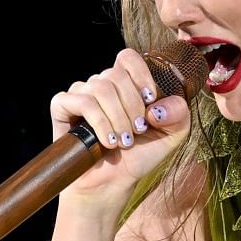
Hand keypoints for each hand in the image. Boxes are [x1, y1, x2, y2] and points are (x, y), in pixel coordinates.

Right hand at [48, 48, 192, 205]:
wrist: (113, 182)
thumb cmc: (140, 156)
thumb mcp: (172, 135)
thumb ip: (179, 113)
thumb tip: (157, 106)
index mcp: (125, 85)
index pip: (127, 58)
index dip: (140, 74)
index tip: (150, 100)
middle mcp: (101, 85)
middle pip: (115, 74)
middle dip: (132, 105)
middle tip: (138, 131)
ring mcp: (81, 94)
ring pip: (100, 88)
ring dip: (117, 118)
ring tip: (123, 142)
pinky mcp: (62, 106)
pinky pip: (80, 101)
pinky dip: (99, 121)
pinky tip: (108, 141)